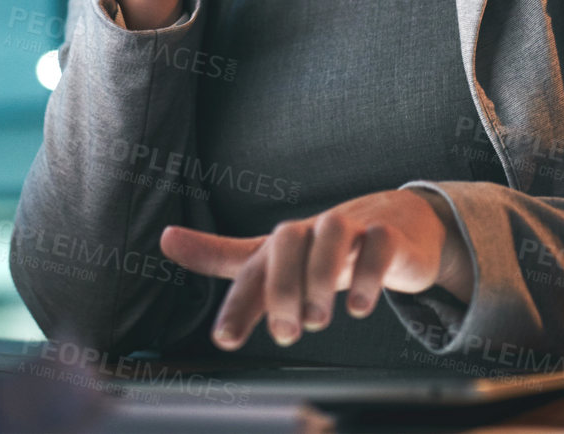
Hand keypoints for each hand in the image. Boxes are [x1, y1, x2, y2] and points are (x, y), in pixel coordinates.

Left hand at [160, 188, 473, 350]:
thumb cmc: (326, 246)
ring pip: (332, 233)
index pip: (251, 270)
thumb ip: (224, 255)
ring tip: (320, 321)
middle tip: (286, 333)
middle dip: (281, 288)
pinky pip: (379, 242)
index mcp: (281, 244)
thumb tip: (164, 238)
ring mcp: (352, 228)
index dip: (236, 304)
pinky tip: (359, 306)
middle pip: (286, 240)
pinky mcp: (388, 234)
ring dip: (321, 277)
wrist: (398, 222)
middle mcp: (311, 231)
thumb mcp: (275, 256)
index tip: (224, 340)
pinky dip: (368, 273)